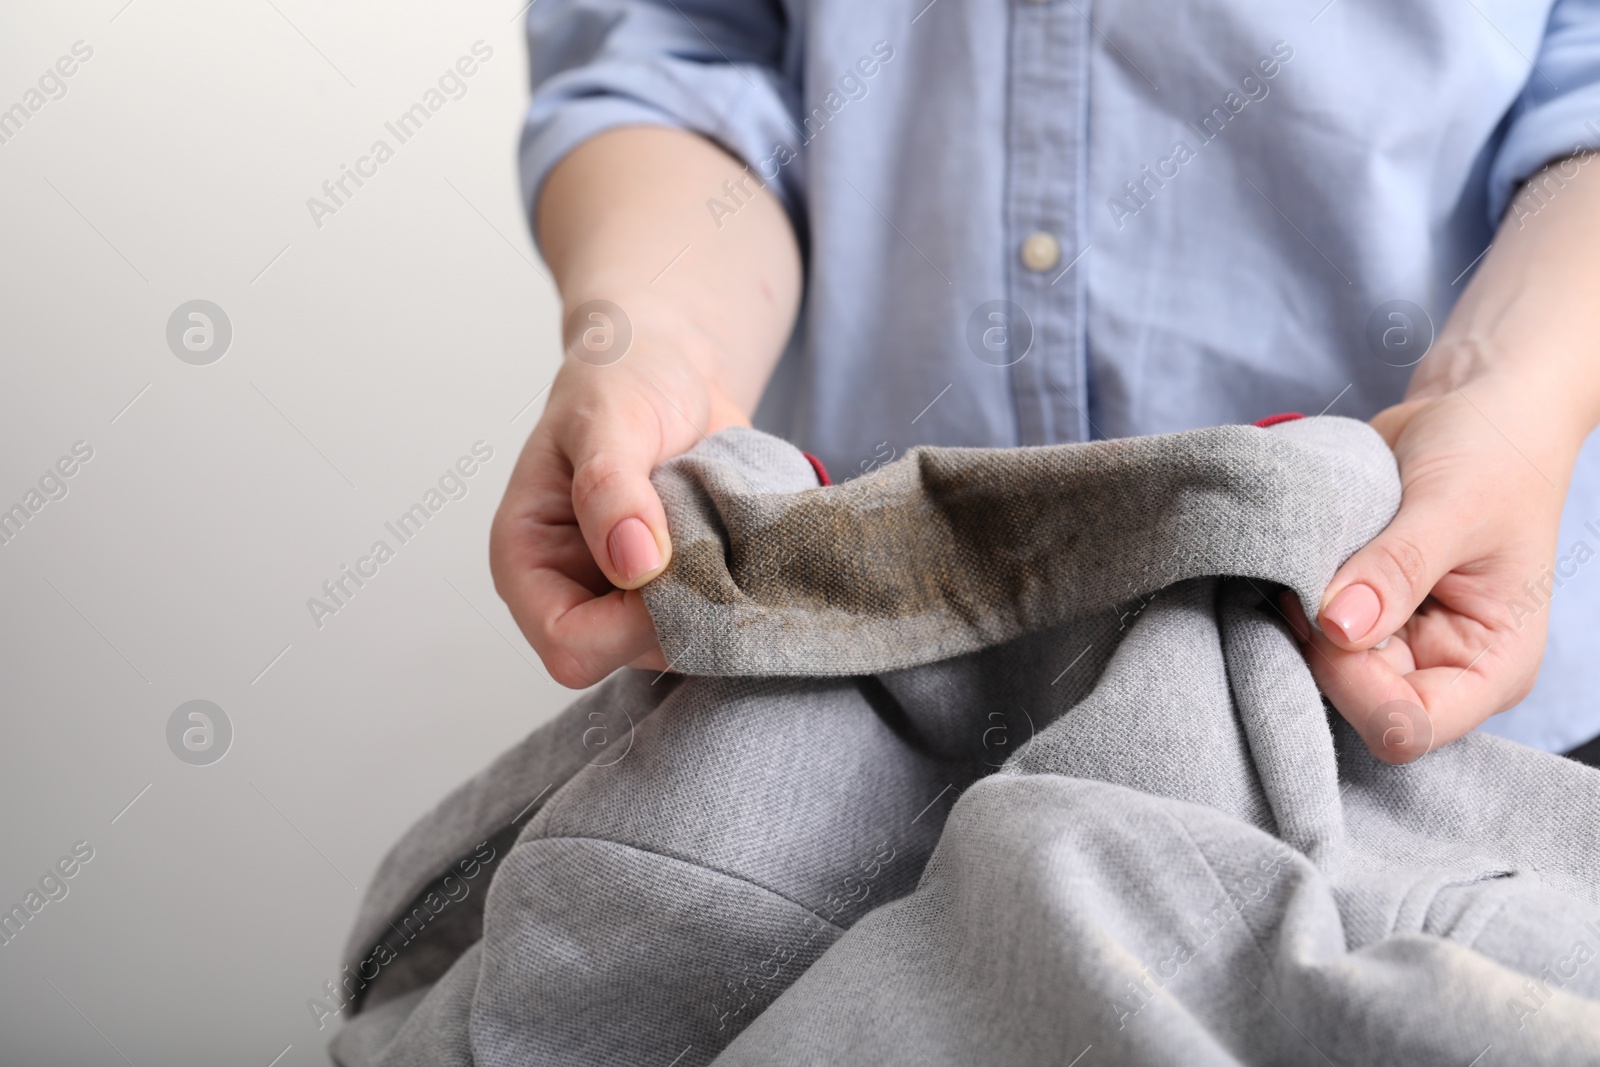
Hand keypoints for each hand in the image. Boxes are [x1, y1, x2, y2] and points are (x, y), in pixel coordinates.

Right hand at [491, 310, 749, 687]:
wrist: (671, 368)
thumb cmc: (622, 381)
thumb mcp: (610, 417)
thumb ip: (612, 487)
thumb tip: (635, 564)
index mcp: (528, 561)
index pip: (569, 646)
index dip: (627, 623)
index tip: (672, 563)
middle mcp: (573, 593)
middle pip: (631, 655)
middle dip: (681, 604)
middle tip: (706, 530)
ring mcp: (628, 601)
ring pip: (684, 643)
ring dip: (716, 589)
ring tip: (715, 518)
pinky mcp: (679, 594)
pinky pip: (720, 621)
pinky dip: (739, 584)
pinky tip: (736, 534)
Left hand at [1280, 379, 1577, 761]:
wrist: (1474, 408)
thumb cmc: (1492, 454)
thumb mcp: (1453, 505)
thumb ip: (1397, 569)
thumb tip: (1338, 627)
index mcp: (1492, 667)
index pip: (1409, 725)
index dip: (1352, 681)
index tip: (1323, 612)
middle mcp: (1443, 670)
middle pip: (1352, 706)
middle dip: (1314, 651)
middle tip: (1296, 579)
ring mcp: (1398, 647)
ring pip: (1319, 674)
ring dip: (1295, 625)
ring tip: (1296, 563)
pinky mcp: (1359, 619)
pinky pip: (1307, 636)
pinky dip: (1288, 604)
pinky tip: (1286, 565)